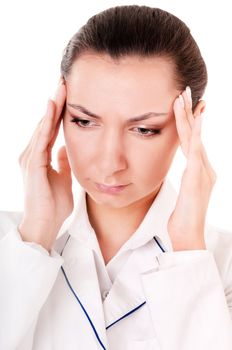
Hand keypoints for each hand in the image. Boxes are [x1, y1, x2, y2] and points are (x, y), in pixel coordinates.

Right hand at [18, 77, 73, 252]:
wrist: (45, 225)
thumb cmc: (53, 204)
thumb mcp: (63, 177)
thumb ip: (63, 162)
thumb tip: (66, 148)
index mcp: (41, 156)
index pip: (51, 128)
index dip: (60, 111)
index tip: (69, 93)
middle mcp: (33, 153)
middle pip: (46, 122)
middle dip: (56, 101)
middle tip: (65, 80)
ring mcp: (31, 158)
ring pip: (43, 126)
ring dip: (53, 106)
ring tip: (61, 86)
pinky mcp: (33, 165)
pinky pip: (41, 139)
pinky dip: (47, 123)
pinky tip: (53, 108)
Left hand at [167, 86, 216, 250]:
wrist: (187, 236)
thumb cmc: (183, 218)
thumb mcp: (183, 195)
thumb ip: (185, 182)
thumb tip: (181, 175)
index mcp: (199, 172)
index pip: (192, 142)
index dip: (190, 124)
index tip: (187, 107)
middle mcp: (204, 169)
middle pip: (194, 135)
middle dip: (190, 113)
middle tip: (185, 92)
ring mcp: (202, 172)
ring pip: (194, 138)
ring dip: (189, 116)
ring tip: (184, 97)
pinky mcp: (197, 177)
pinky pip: (196, 150)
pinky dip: (195, 133)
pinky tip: (195, 118)